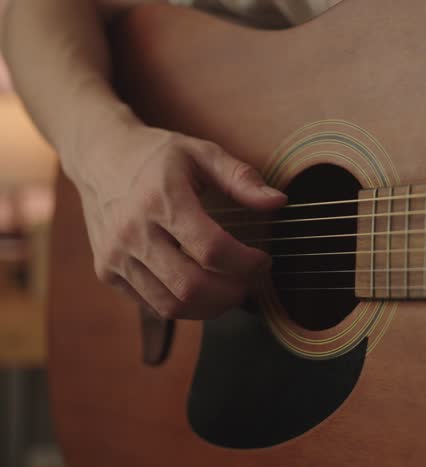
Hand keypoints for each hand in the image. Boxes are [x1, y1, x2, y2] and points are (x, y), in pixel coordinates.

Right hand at [69, 124, 286, 319]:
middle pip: (191, 285)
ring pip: (171, 305)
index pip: (212, 249)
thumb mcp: (202, 153)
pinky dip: (185, 307)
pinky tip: (203, 290)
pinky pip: (152, 305)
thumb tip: (280, 202)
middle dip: (232, 292)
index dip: (246, 263)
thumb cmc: (158, 156)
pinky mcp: (107, 272)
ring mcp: (115, 256)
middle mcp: (132, 231)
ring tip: (232, 291)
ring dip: (211, 307)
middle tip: (251, 282)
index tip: (264, 260)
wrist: (99, 156)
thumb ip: (242, 178)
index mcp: (161, 199)